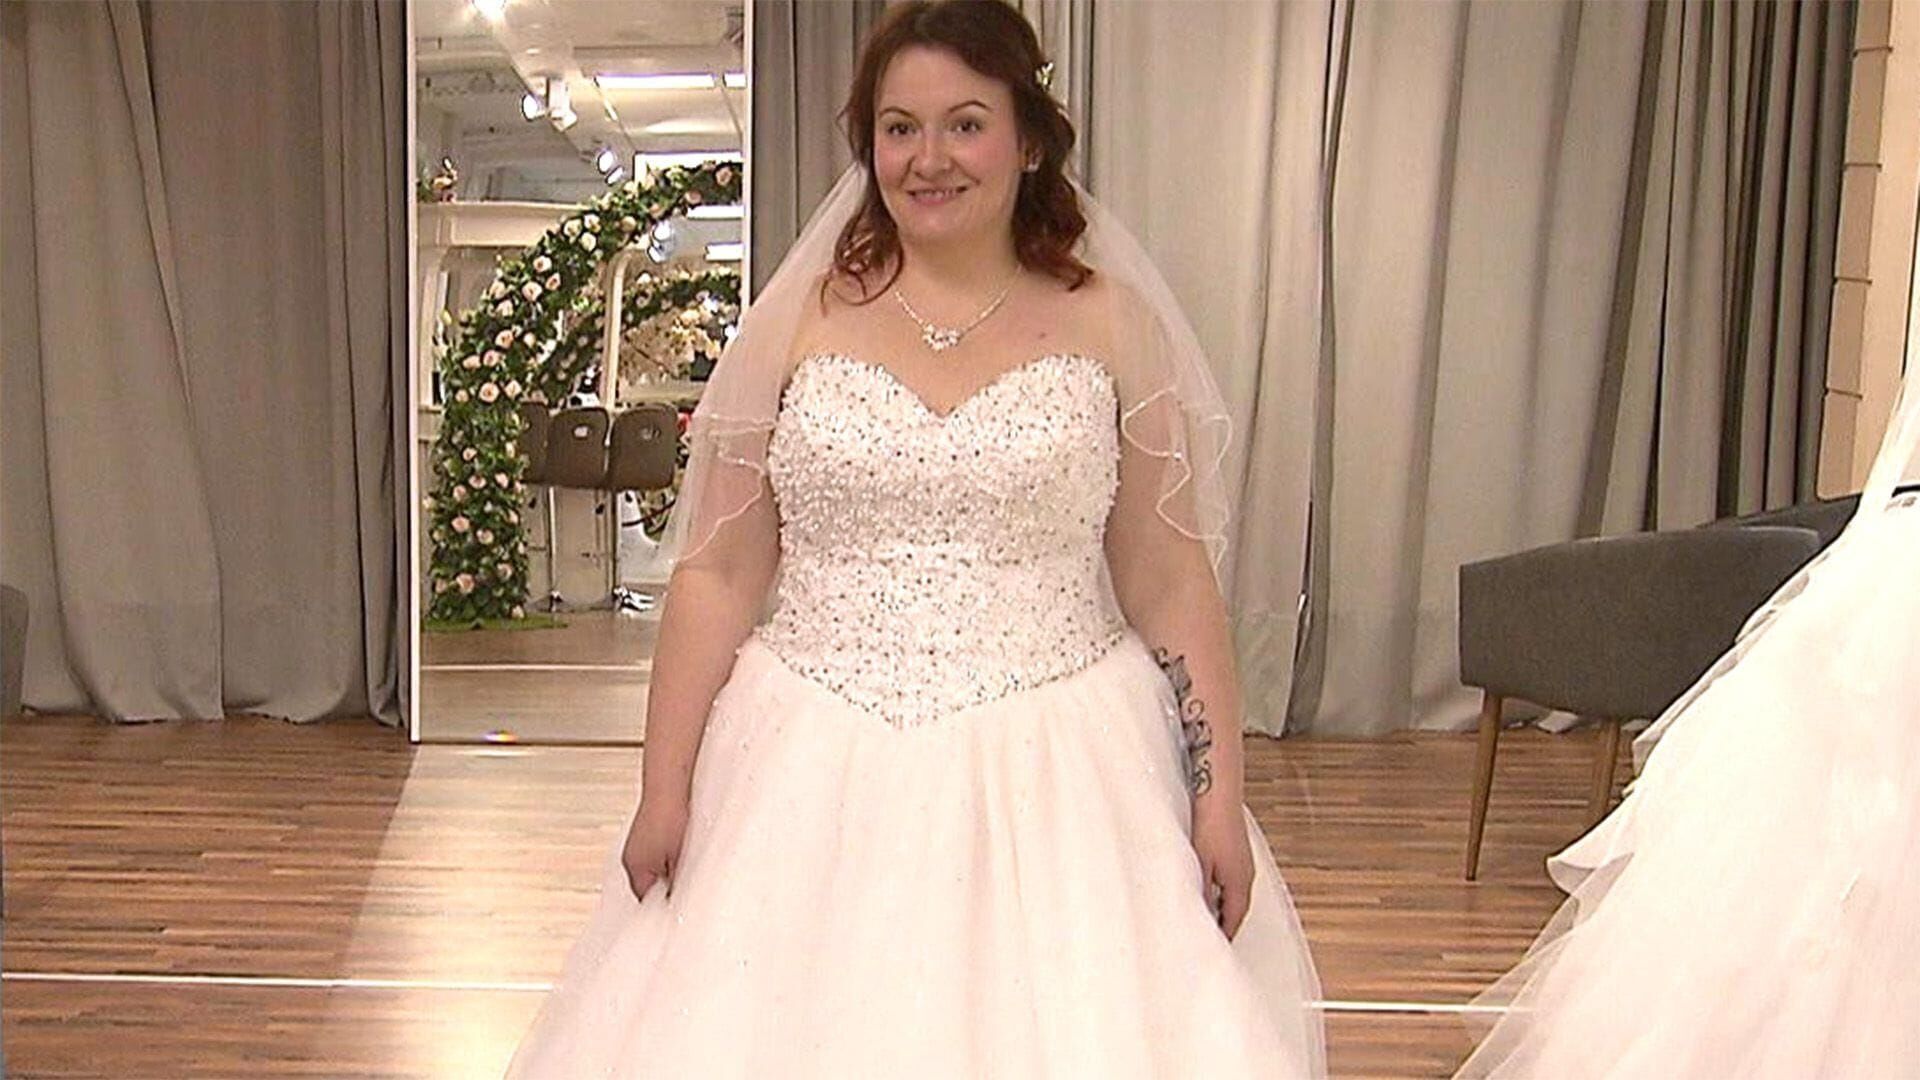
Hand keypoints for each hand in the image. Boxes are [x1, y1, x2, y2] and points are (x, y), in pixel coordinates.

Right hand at [622, 795, 689, 903]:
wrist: (667, 786)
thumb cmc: (670, 817)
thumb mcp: (677, 859)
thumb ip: (674, 883)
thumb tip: (675, 900)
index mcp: (635, 869)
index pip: (645, 899)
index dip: (661, 904)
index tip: (676, 905)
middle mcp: (630, 858)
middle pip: (647, 884)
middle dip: (664, 886)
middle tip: (683, 883)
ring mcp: (635, 845)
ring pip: (651, 868)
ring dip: (665, 869)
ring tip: (682, 860)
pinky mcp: (643, 833)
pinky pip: (653, 853)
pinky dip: (664, 854)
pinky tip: (678, 846)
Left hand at [1191, 798, 1254, 939]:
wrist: (1219, 794)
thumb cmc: (1210, 826)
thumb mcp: (1201, 865)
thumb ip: (1201, 892)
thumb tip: (1200, 913)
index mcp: (1240, 884)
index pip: (1233, 919)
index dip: (1224, 935)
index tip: (1214, 947)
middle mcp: (1247, 875)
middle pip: (1237, 909)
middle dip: (1225, 923)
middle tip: (1210, 936)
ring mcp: (1245, 862)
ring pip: (1236, 895)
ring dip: (1224, 907)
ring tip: (1207, 916)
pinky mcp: (1239, 852)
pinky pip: (1234, 881)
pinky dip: (1224, 892)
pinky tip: (1210, 888)